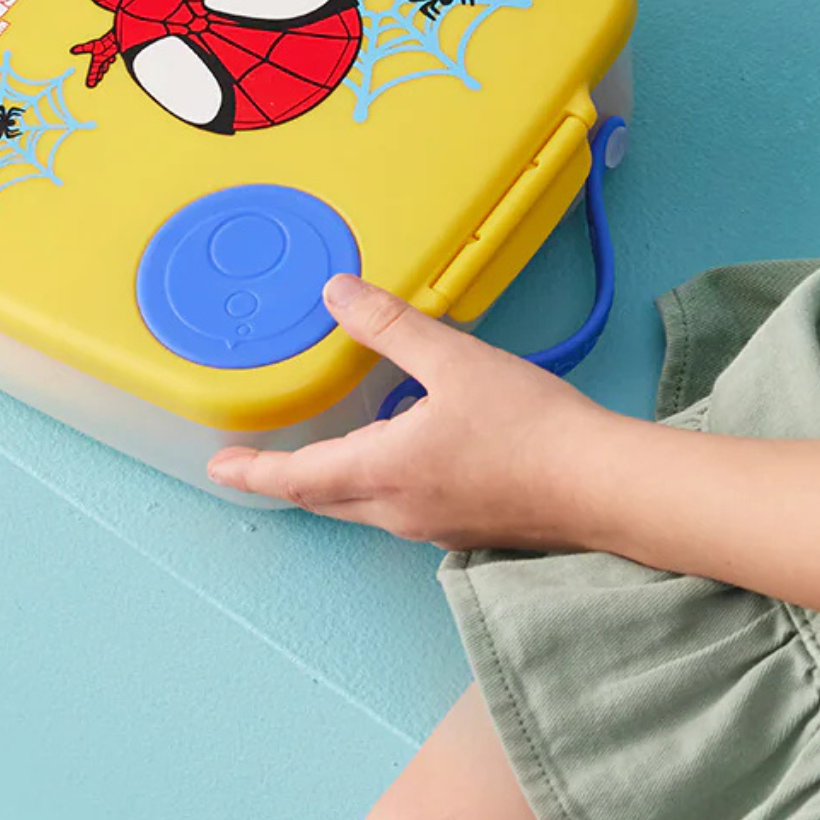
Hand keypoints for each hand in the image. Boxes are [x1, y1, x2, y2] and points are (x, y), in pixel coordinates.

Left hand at [207, 276, 617, 550]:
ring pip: (364, 507)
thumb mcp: (453, 360)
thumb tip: (335, 292)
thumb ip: (391, 326)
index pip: (298, 478)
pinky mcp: (466, 528)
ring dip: (336, 481)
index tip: (220, 466)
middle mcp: (397, 510)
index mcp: (383, 471)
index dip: (254, 470)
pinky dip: (380, 485)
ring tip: (326, 452)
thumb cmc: (526, 423)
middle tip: (258, 462)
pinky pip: (402, 509)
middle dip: (288, 478)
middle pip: (325, 498)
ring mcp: (432, 527)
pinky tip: (405, 456)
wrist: (599, 484)